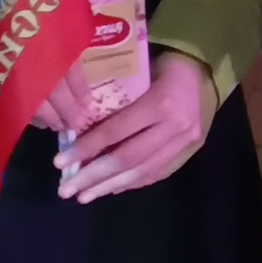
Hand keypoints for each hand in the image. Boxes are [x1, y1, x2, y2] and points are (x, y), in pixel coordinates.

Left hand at [54, 48, 215, 199]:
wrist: (202, 68)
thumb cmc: (159, 66)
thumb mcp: (135, 75)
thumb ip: (113, 102)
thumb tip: (77, 130)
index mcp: (160, 103)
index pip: (116, 131)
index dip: (86, 149)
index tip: (60, 163)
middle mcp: (175, 126)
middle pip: (128, 157)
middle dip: (94, 176)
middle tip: (67, 190)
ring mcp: (185, 141)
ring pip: (143, 171)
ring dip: (110, 186)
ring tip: (85, 196)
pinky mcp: (190, 150)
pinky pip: (158, 172)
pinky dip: (132, 183)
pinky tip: (112, 188)